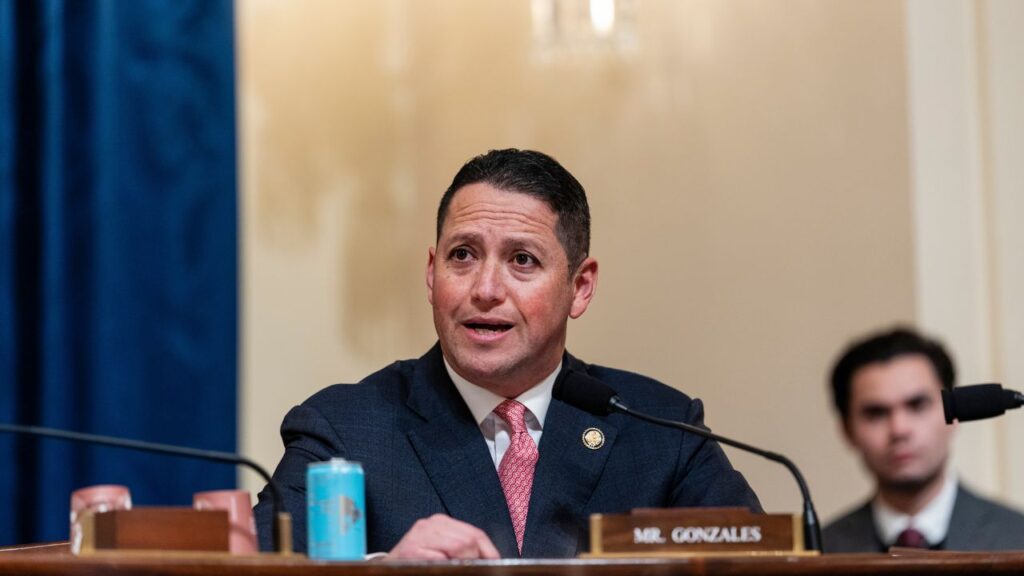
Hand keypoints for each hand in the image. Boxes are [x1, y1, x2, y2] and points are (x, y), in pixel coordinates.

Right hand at [386, 514, 500, 559]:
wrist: (390, 567)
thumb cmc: (418, 559)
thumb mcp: (442, 548)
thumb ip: (462, 547)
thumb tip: (489, 558)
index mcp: (441, 522)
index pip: (475, 533)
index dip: (489, 550)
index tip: (497, 561)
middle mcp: (430, 524)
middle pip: (468, 540)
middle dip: (475, 558)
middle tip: (475, 568)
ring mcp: (419, 535)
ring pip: (457, 548)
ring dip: (461, 563)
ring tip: (457, 568)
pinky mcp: (411, 550)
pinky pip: (438, 559)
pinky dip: (444, 565)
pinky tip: (440, 567)